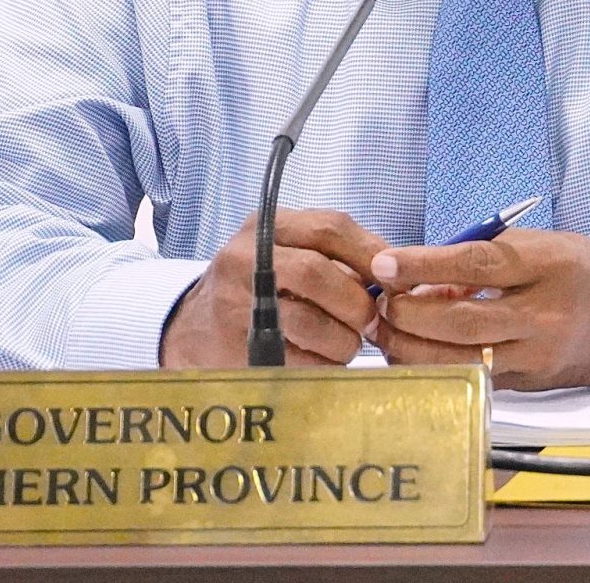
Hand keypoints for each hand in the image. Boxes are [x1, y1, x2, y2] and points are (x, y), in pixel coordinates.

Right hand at [160, 209, 384, 368]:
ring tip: (348, 344)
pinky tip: (325, 360)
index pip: (330, 227)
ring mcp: (235, 302)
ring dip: (344, 339)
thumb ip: (338, 254)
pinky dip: (324, 363)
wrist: (194, 329)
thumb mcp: (290, 252)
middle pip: (317, 272)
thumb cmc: (260, 286)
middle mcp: (245, 257)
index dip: (371, 253)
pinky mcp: (235, 346)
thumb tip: (395, 271)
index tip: (396, 279)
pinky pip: (296, 359)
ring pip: (309, 321)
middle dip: (356, 301)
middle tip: (372, 320)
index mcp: (268, 226)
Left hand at [368, 229, 589, 390]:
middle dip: (409, 315)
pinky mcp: (529, 383)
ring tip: (388, 332)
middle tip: (381, 305)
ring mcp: (536, 354)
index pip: (475, 264)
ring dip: (413, 348)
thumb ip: (477, 260)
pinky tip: (415, 354)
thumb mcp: (532, 247)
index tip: (386, 264)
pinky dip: (438, 366)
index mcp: (543, 266)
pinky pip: (474, 377)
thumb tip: (420, 280)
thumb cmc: (569, 269)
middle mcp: (542, 314)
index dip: (424, 265)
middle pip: (462, 321)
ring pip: (462, 359)